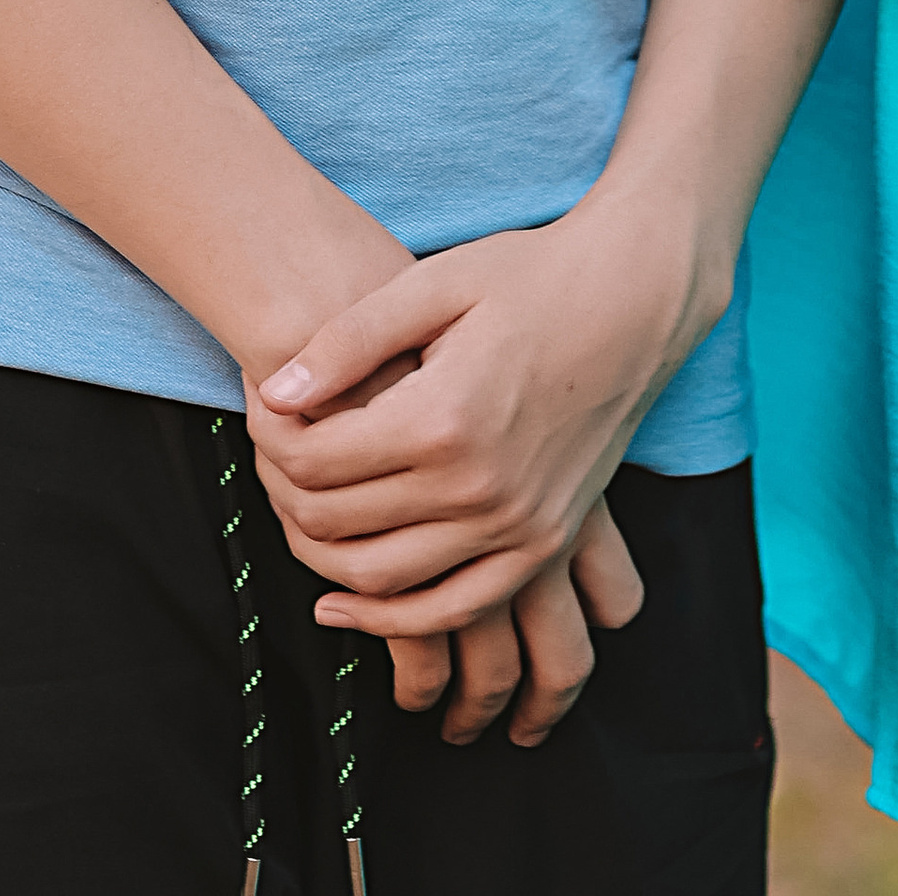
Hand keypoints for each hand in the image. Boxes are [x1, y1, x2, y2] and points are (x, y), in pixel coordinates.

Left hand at [247, 186, 704, 732]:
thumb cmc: (534, 276)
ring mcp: (516, 525)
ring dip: (323, 563)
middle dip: (284, 498)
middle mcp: (479, 486)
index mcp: (443, 416)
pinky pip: (453, 611)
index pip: (316, 463)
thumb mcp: (436, 284)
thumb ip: (350, 341)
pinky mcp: (544, 543)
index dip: (269, 442)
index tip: (260, 413)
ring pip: (385, 582)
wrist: (638, 297)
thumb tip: (275, 394)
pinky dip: (394, 621)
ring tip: (295, 522)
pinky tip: (348, 605)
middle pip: (338, 526)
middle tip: (269, 462)